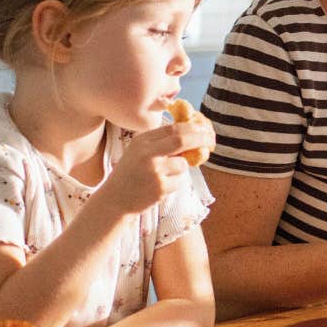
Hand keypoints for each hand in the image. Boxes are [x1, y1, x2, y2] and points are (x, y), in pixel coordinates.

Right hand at [99, 118, 213, 214]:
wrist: (116, 199)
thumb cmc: (131, 173)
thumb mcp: (139, 151)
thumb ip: (160, 142)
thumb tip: (193, 133)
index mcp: (142, 141)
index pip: (172, 128)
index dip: (191, 128)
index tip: (203, 129)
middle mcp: (147, 153)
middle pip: (182, 140)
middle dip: (200, 139)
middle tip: (210, 140)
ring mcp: (154, 171)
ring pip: (183, 165)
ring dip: (179, 170)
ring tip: (162, 176)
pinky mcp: (160, 187)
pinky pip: (179, 181)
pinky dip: (174, 184)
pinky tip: (158, 187)